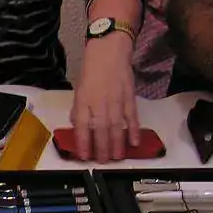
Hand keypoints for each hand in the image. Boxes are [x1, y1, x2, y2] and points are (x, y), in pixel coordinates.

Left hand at [70, 32, 139, 161]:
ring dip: (117, 144)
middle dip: (101, 148)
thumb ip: (78, 110)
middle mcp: (99, 103)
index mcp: (83, 102)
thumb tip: (78, 128)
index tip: (84, 157)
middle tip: (103, 162)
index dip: (83, 143)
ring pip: (116, 126)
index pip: (81, 127)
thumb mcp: (78, 91)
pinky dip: (133, 130)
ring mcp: (116, 100)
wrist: (109, 50)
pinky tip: (134, 142)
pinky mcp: (129, 96)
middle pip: (100, 130)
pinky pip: (132, 116)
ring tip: (117, 158)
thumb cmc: (91, 71)